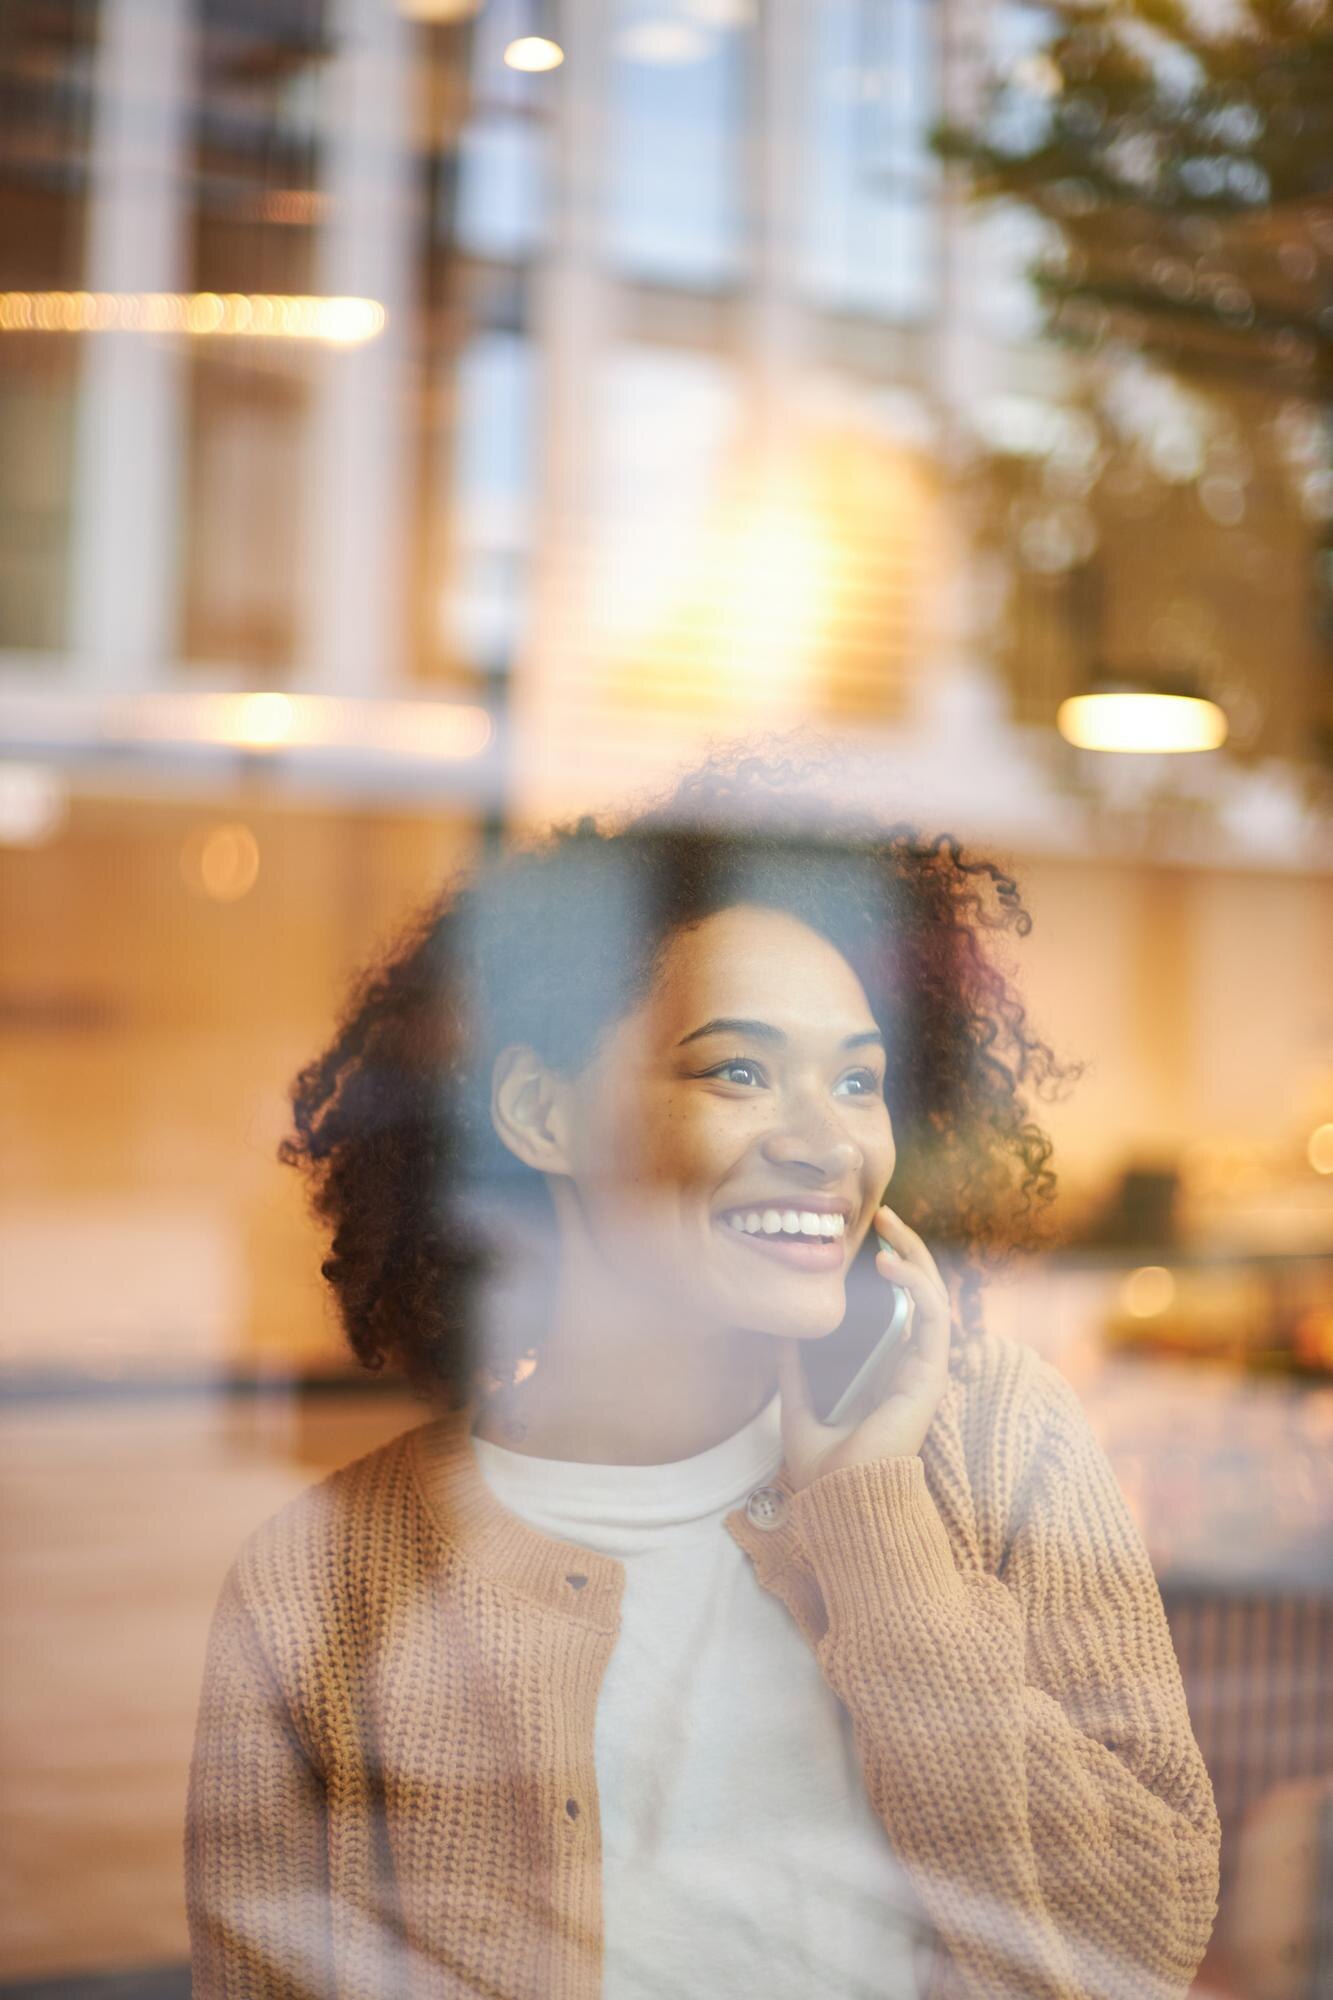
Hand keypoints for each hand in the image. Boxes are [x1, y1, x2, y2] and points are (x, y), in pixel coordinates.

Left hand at [776, 1203, 952, 1491]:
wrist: (840, 1502)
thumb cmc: (826, 1470)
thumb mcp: (799, 1408)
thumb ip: (795, 1372)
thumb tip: (780, 1332)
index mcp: (887, 1372)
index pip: (900, 1308)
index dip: (892, 1269)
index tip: (867, 1237)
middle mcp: (910, 1366)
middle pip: (921, 1293)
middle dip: (907, 1248)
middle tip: (885, 1214)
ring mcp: (923, 1369)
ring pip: (933, 1296)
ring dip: (915, 1255)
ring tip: (889, 1225)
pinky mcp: (928, 1374)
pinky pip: (931, 1317)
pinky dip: (915, 1283)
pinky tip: (890, 1262)